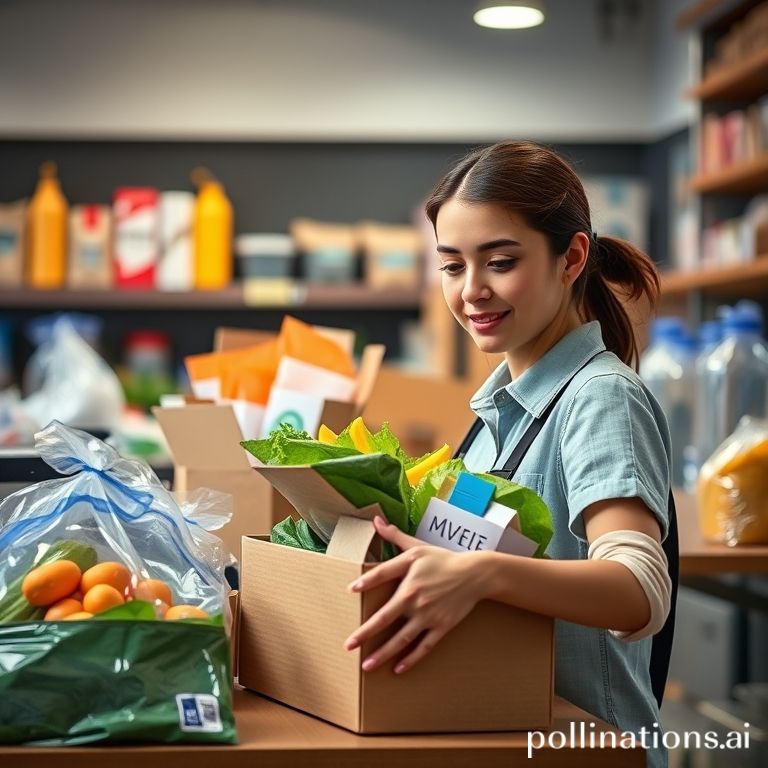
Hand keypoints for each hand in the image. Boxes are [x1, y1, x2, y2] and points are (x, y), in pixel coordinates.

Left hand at [343, 516, 486, 674]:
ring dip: (384, 653)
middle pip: (385, 617)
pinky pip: (424, 646)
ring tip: (367, 666)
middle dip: (365, 633)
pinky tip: (398, 669)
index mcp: (408, 574)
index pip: (382, 575)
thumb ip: (394, 536)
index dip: (366, 581)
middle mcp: (415, 596)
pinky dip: (411, 659)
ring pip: (402, 638)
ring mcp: (428, 614)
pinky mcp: (441, 626)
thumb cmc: (442, 559)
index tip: (351, 590)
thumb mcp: (417, 547)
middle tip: (348, 645)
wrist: (475, 574)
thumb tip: (375, 520)